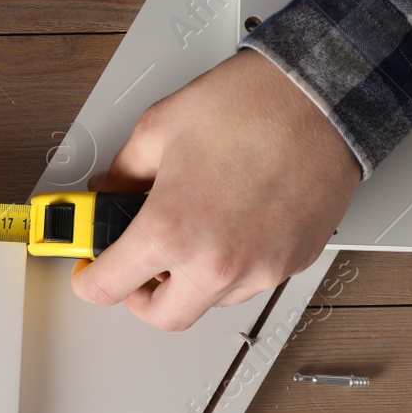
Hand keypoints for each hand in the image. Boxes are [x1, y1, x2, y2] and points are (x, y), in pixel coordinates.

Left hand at [71, 50, 358, 330]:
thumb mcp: (158, 130)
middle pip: (163, 317)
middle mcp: (216, 262)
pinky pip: (250, 282)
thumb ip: (122, 173)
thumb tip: (108, 192)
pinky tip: (227, 227)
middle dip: (140, 297)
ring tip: (188, 235)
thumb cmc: (252, 104)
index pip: (108, 287)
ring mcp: (259, 268)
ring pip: (210, 301)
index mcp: (171, 231)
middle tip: (135, 269)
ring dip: (189, 281)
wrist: (322, 95)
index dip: (88, 280)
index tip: (89, 272)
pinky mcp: (292, 263)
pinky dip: (230, 267)